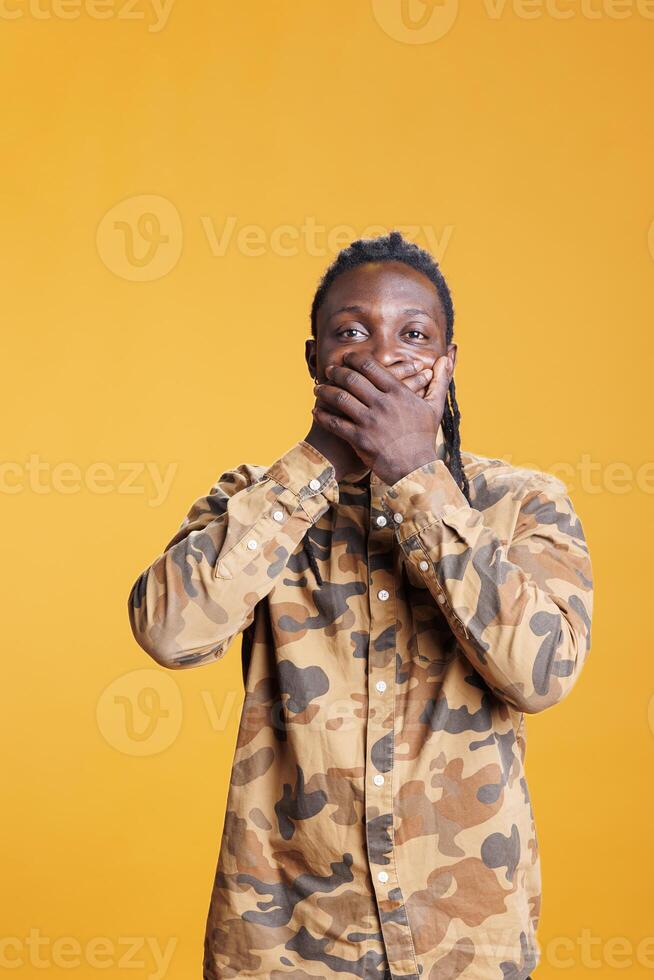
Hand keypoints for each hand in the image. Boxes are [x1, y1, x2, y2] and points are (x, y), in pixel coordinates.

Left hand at [310, 349, 454, 484]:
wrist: (416, 468)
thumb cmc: (424, 437)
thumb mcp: (435, 406)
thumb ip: (439, 379)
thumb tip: (448, 355)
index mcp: (398, 393)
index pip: (370, 367)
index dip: (354, 359)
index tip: (346, 357)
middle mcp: (382, 404)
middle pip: (352, 379)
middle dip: (336, 372)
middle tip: (329, 370)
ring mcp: (370, 422)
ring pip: (340, 398)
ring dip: (325, 391)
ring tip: (318, 388)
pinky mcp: (359, 439)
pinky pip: (335, 423)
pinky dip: (323, 415)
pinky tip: (316, 411)